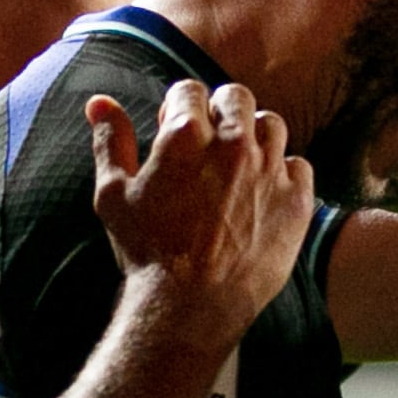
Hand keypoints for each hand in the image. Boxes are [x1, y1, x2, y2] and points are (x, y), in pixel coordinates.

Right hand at [88, 79, 313, 341]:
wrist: (191, 307)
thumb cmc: (146, 252)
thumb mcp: (113, 195)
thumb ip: (110, 142)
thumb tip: (99, 102)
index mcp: (185, 135)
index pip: (190, 90)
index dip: (180, 106)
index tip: (177, 128)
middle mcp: (233, 144)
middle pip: (237, 98)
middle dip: (221, 110)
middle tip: (211, 140)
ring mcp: (269, 171)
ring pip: (272, 125)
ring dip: (254, 137)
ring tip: (238, 165)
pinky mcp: (297, 200)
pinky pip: (298, 165)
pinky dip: (283, 173)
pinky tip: (263, 192)